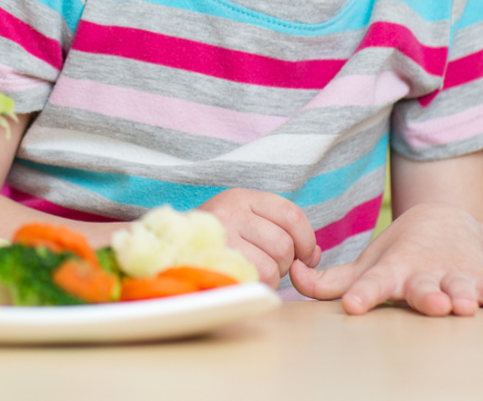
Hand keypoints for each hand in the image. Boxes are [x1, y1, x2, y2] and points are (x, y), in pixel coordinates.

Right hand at [198, 188, 319, 286]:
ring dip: (272, 277)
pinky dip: (259, 285)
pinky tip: (246, 279)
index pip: (292, 215)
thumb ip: (280, 230)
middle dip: (285, 263)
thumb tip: (314, 255)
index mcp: (241, 197)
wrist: (168, 250)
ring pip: (273, 265)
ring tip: (254, 272)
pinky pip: (258, 279)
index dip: (306, 240)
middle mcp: (231, 212)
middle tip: (269, 265)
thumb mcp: (244, 221)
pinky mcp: (219, 263)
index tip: (303, 256)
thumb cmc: (215, 240)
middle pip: (284, 244)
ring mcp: (222, 237)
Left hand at [288, 202, 482, 315]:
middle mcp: (424, 273)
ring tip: (467, 304)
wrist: (446, 223)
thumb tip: (293, 277)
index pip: (373, 283)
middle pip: (423, 288)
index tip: (353, 307)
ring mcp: (455, 276)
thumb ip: (331, 281)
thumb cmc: (400, 255)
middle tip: (429, 304)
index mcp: (391, 271)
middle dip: (426, 296)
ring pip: (461, 288)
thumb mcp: (366, 265)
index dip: (363, 294)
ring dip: (464, 295)